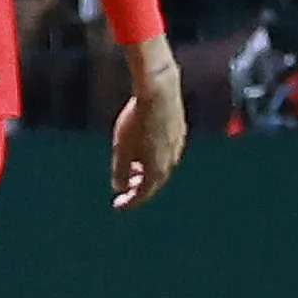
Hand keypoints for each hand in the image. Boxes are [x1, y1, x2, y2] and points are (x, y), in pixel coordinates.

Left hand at [109, 41, 186, 205]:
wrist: (158, 91)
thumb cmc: (137, 120)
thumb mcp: (121, 149)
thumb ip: (120, 171)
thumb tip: (119, 187)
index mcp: (157, 170)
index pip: (144, 194)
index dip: (130, 202)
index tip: (118, 205)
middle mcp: (171, 161)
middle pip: (154, 182)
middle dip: (138, 187)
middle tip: (125, 188)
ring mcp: (177, 146)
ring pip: (161, 166)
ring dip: (146, 171)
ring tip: (132, 168)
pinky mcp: (179, 131)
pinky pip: (166, 151)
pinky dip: (153, 156)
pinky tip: (144, 148)